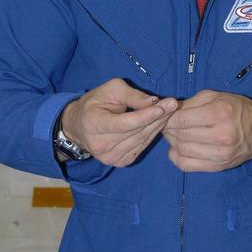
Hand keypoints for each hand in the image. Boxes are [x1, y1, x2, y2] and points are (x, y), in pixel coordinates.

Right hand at [60, 79, 177, 167]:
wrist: (78, 125)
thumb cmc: (95, 103)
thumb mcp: (110, 90)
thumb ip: (132, 96)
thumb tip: (154, 101)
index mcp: (94, 125)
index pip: (125, 124)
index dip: (146, 116)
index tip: (164, 106)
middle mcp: (100, 145)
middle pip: (136, 132)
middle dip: (158, 118)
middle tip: (173, 104)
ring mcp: (109, 157)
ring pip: (141, 141)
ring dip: (158, 126)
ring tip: (170, 111)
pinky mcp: (118, 162)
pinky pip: (140, 148)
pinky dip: (151, 136)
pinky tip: (158, 124)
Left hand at [163, 90, 251, 172]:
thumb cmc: (238, 110)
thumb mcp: (216, 97)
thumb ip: (190, 102)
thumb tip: (168, 110)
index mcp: (220, 114)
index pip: (182, 119)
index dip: (168, 117)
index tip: (164, 114)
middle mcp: (221, 136)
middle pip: (180, 135)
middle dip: (168, 129)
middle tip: (167, 123)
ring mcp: (220, 154)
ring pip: (181, 150)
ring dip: (172, 141)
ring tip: (174, 133)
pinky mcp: (218, 167)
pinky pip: (186, 165)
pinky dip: (176, 156)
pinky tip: (178, 148)